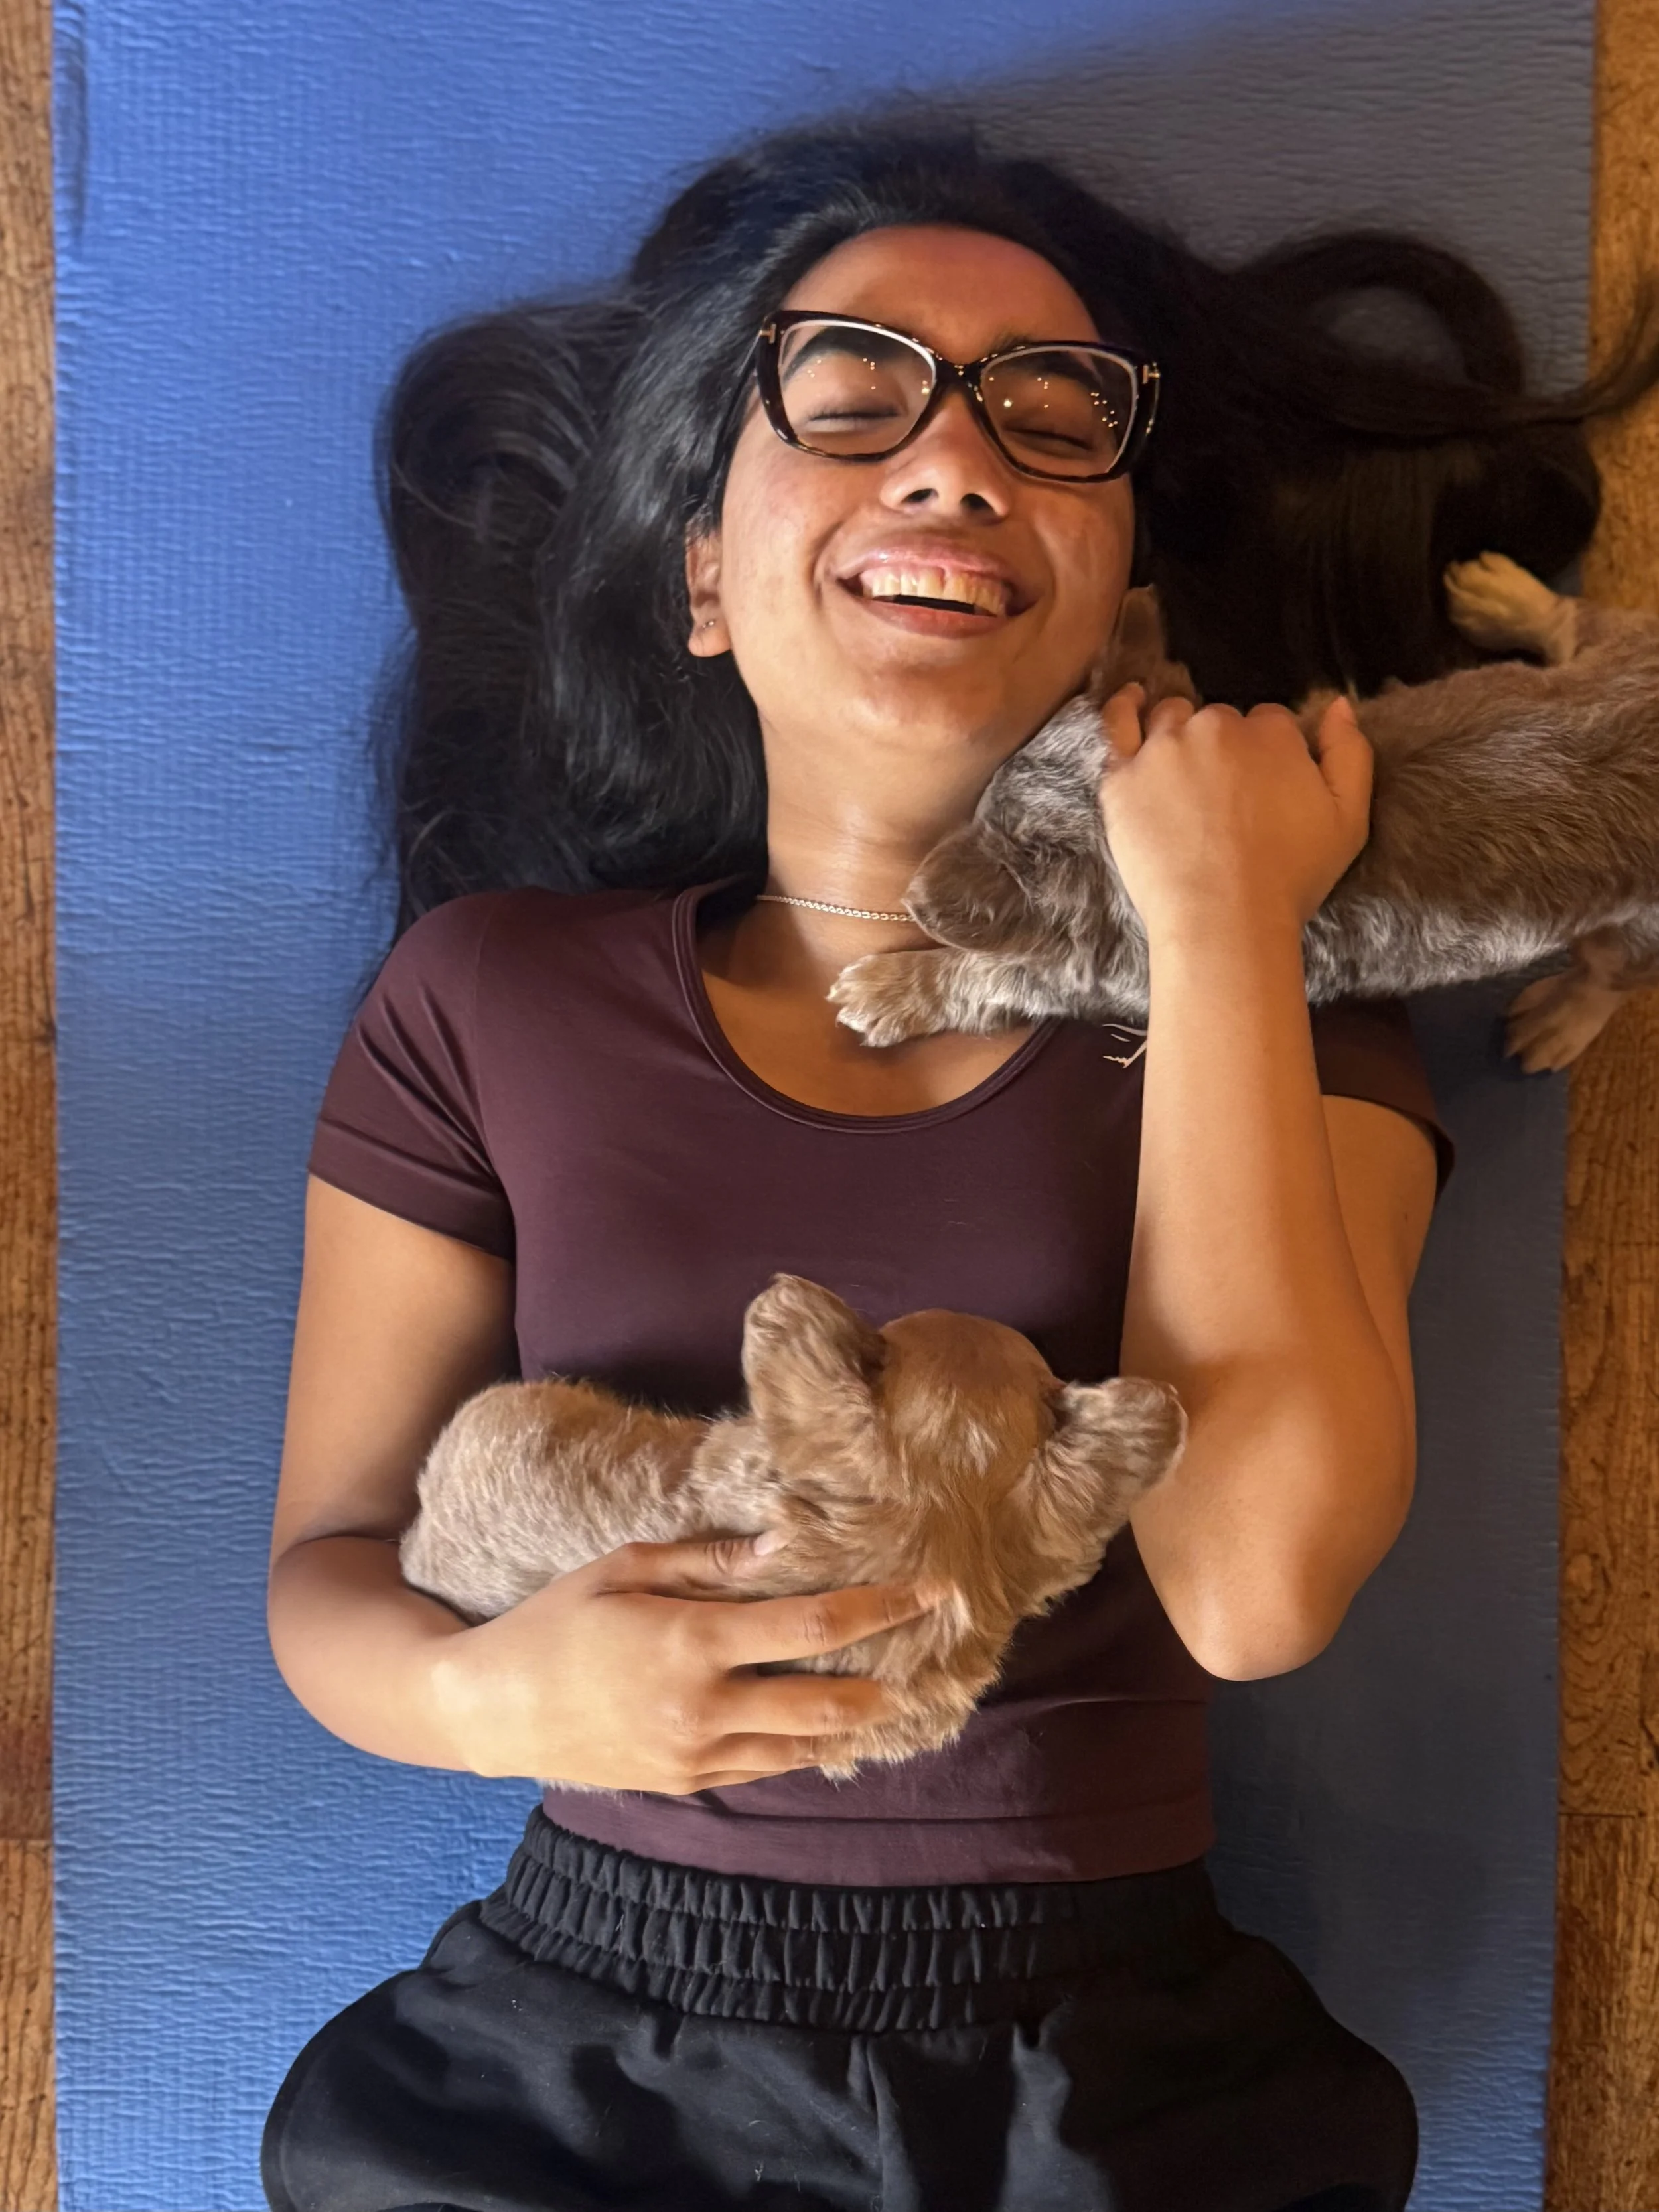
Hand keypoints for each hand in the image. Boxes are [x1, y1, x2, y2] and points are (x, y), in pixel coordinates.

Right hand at [429, 1533, 940, 1792]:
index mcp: (692, 1640)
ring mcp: (696, 1754)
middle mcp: (704, 1706)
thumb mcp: (622, 1567)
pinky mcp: (685, 1782)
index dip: (883, 1609)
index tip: (933, 1591)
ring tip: (901, 1694)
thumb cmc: (555, 1622)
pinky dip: (807, 1751)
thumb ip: (707, 1559)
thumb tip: (782, 1544)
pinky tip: (835, 1733)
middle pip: (826, 1699)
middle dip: (889, 1677)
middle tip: (935, 1651)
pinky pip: (765, 1769)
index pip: (814, 1627)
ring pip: (804, 1746)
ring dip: (859, 1722)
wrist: (491, 1709)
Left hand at [1098, 683, 1373, 943]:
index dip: (1265, 754)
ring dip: (1179, 734)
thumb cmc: (1291, 880)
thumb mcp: (1349, 820)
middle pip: (1219, 720)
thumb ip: (1349, 753)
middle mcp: (1216, 728)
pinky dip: (1123, 707)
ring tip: (1181, 773)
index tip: (1260, 788)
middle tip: (1222, 797)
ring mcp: (1164, 749)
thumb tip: (1337, 705)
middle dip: (1223, 748)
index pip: (1268, 721)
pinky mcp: (1123, 777)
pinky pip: (1116, 724)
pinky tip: (1131, 701)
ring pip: (1171, 719)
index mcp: (1272, 734)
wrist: (1225, 921)